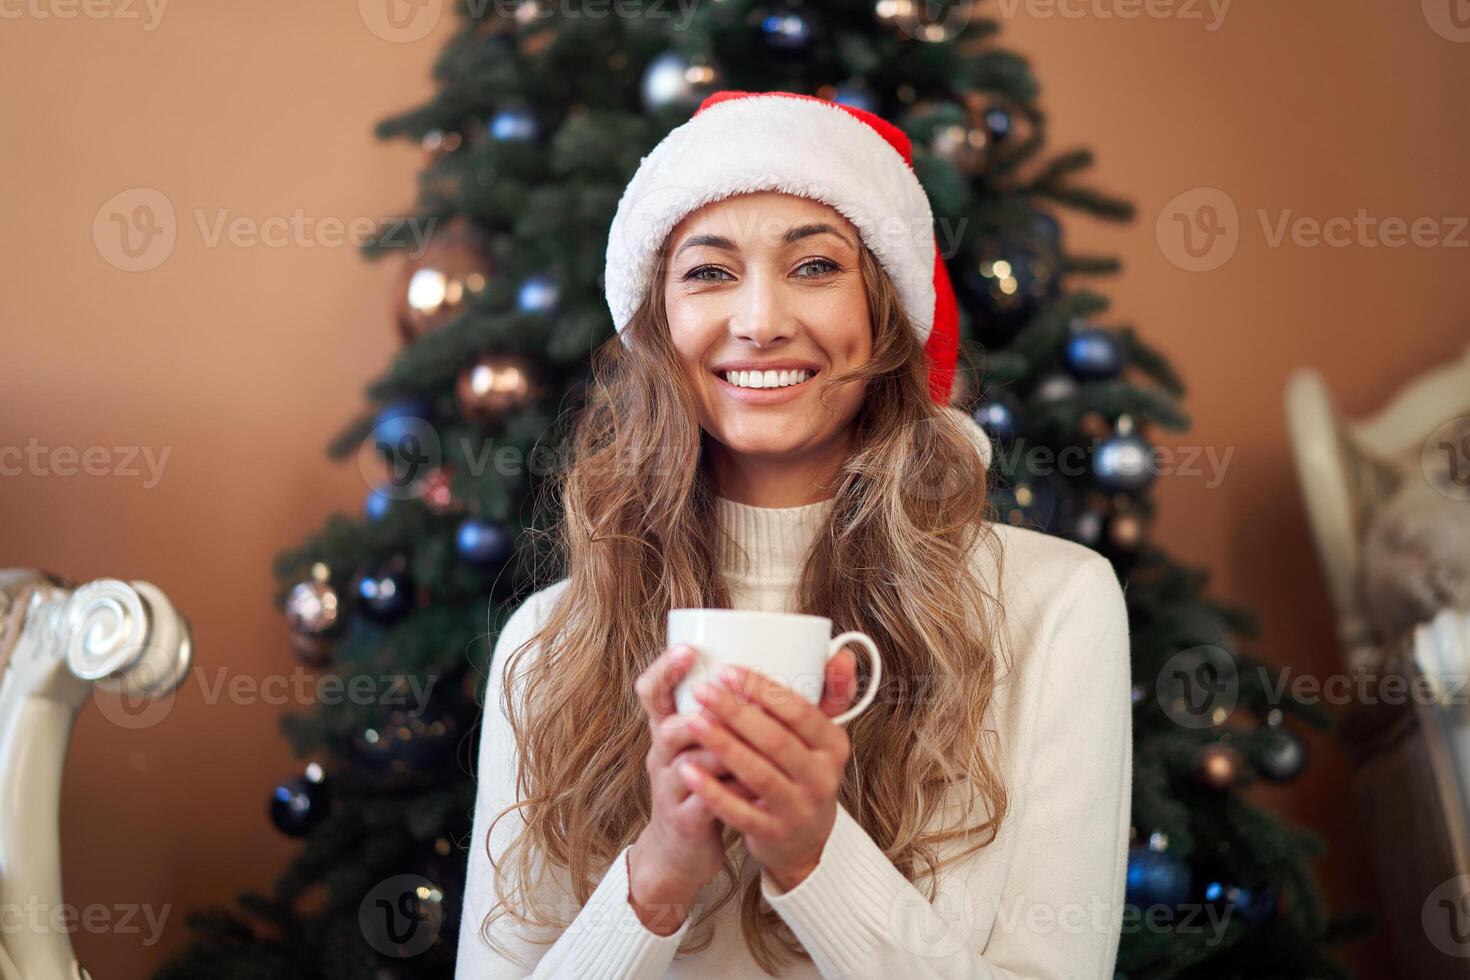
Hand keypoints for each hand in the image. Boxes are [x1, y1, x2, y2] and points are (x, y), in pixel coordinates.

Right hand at [628, 644, 753, 933]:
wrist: (682, 852)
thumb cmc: (708, 787)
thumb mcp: (710, 748)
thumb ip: (735, 715)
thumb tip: (779, 673)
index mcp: (669, 729)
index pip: (652, 692)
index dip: (664, 670)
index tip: (688, 650)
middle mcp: (663, 756)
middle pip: (671, 726)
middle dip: (709, 711)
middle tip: (740, 698)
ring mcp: (670, 789)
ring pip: (692, 762)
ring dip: (727, 749)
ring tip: (760, 739)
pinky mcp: (685, 821)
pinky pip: (708, 803)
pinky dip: (735, 790)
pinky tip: (759, 783)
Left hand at [677, 649, 858, 892]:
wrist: (805, 840)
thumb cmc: (804, 772)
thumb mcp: (822, 737)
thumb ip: (831, 693)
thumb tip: (840, 654)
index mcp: (834, 745)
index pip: (800, 712)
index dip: (763, 690)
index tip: (726, 670)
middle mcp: (822, 778)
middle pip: (775, 741)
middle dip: (735, 712)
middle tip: (701, 691)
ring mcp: (799, 809)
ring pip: (757, 774)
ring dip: (722, 745)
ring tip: (689, 722)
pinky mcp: (773, 834)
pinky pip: (739, 811)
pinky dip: (712, 791)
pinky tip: (687, 769)